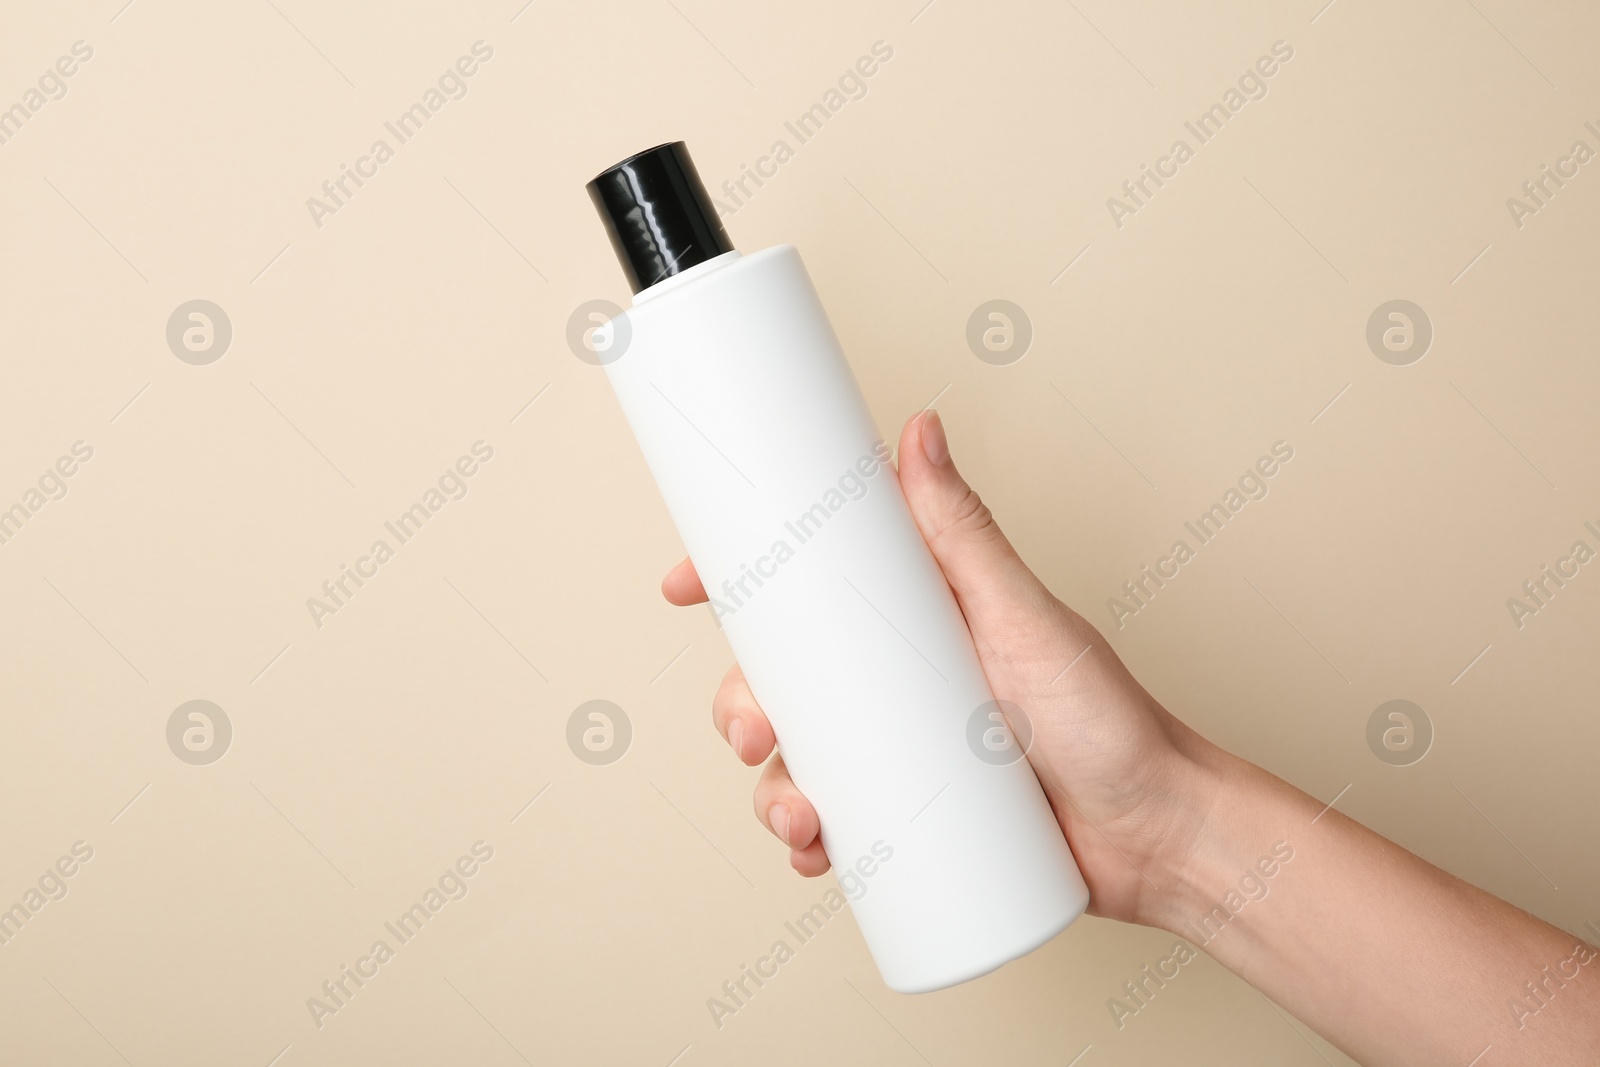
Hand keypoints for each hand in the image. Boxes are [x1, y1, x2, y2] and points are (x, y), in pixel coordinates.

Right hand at [661, 409, 1223, 926]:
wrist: (1159, 837)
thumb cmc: (1111, 718)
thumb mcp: (1025, 619)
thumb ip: (967, 533)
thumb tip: (921, 431)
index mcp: (916, 615)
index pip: (811, 583)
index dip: (736, 582)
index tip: (685, 584)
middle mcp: (899, 678)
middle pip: (783, 678)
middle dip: (741, 706)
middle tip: (754, 732)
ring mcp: (902, 750)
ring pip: (797, 758)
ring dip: (772, 790)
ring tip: (801, 816)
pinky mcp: (911, 817)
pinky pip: (835, 824)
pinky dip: (807, 841)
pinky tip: (813, 855)